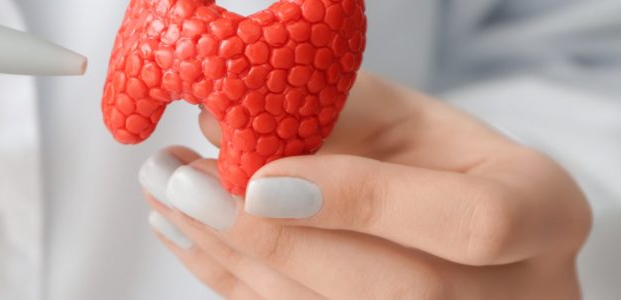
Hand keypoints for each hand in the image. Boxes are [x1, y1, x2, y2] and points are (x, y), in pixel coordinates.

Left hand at [139, 74, 591, 298]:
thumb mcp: (413, 121)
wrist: (476, 243)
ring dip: (232, 260)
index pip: (473, 222)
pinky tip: (185, 234)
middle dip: (274, 241)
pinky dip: (231, 281)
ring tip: (168, 198)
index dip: (364, 202)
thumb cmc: (445, 171)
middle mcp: (513, 295)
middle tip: (186, 184)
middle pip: (399, 291)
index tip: (265, 178)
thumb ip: (336, 116)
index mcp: (542, 216)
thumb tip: (223, 124)